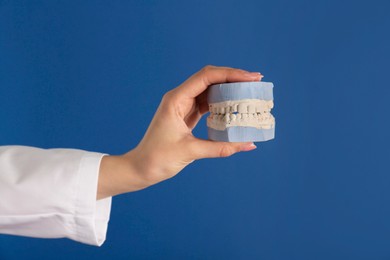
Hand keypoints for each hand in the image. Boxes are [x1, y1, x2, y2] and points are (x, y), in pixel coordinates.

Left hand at [97, 65, 262, 198]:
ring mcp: (183, 106)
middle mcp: (180, 98)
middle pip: (210, 79)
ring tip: (250, 93)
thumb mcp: (191, 151)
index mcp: (176, 99)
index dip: (231, 74)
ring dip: (229, 90)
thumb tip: (249, 144)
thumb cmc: (157, 158)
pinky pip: (208, 104)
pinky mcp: (187, 116)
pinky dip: (222, 104)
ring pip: (210, 91)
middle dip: (233, 78)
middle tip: (256, 82)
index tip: (251, 77)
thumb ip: (221, 148)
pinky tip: (236, 107)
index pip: (206, 77)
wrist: (140, 168)